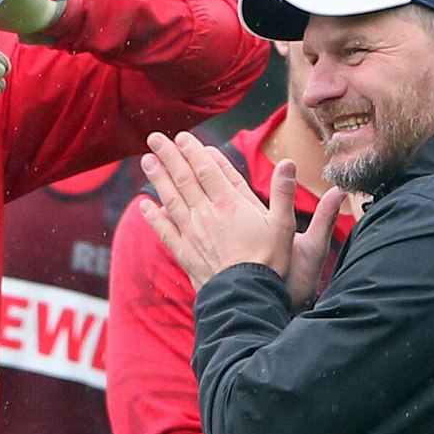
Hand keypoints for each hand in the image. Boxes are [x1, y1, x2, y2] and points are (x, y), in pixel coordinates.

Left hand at [139, 132, 341, 300]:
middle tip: (155, 139)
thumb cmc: (269, 261)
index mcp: (230, 204)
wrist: (246, 296)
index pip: (207, 170)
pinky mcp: (185, 253)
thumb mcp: (284, 225)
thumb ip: (284, 192)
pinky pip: (165, 231)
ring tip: (146, 160)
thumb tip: (288, 162)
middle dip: (169, 156)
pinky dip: (153, 217)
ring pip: (171, 199)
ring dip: (157, 178)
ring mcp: (192, 233)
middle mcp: (206, 214)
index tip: (183, 137)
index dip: (194, 151)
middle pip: (184, 179)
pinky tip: (144, 205)